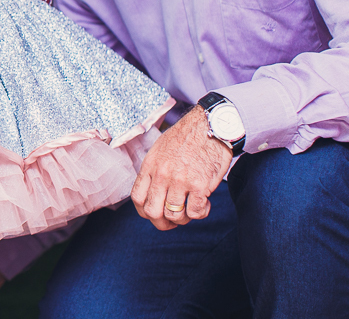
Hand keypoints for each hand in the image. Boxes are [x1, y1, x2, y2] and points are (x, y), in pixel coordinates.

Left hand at [131, 107, 232, 230]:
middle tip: (172, 221)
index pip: (137, 198)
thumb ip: (154, 169)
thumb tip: (152, 189)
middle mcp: (162, 175)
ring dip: (183, 219)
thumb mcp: (160, 148)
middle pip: (152, 212)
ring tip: (190, 209)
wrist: (210, 125)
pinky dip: (200, 214)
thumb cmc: (187, 136)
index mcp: (150, 165)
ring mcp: (180, 181)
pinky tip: (204, 204)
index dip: (144, 211)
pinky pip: (195, 212)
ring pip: (174, 215)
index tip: (154, 213)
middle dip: (161, 223)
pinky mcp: (200, 185)